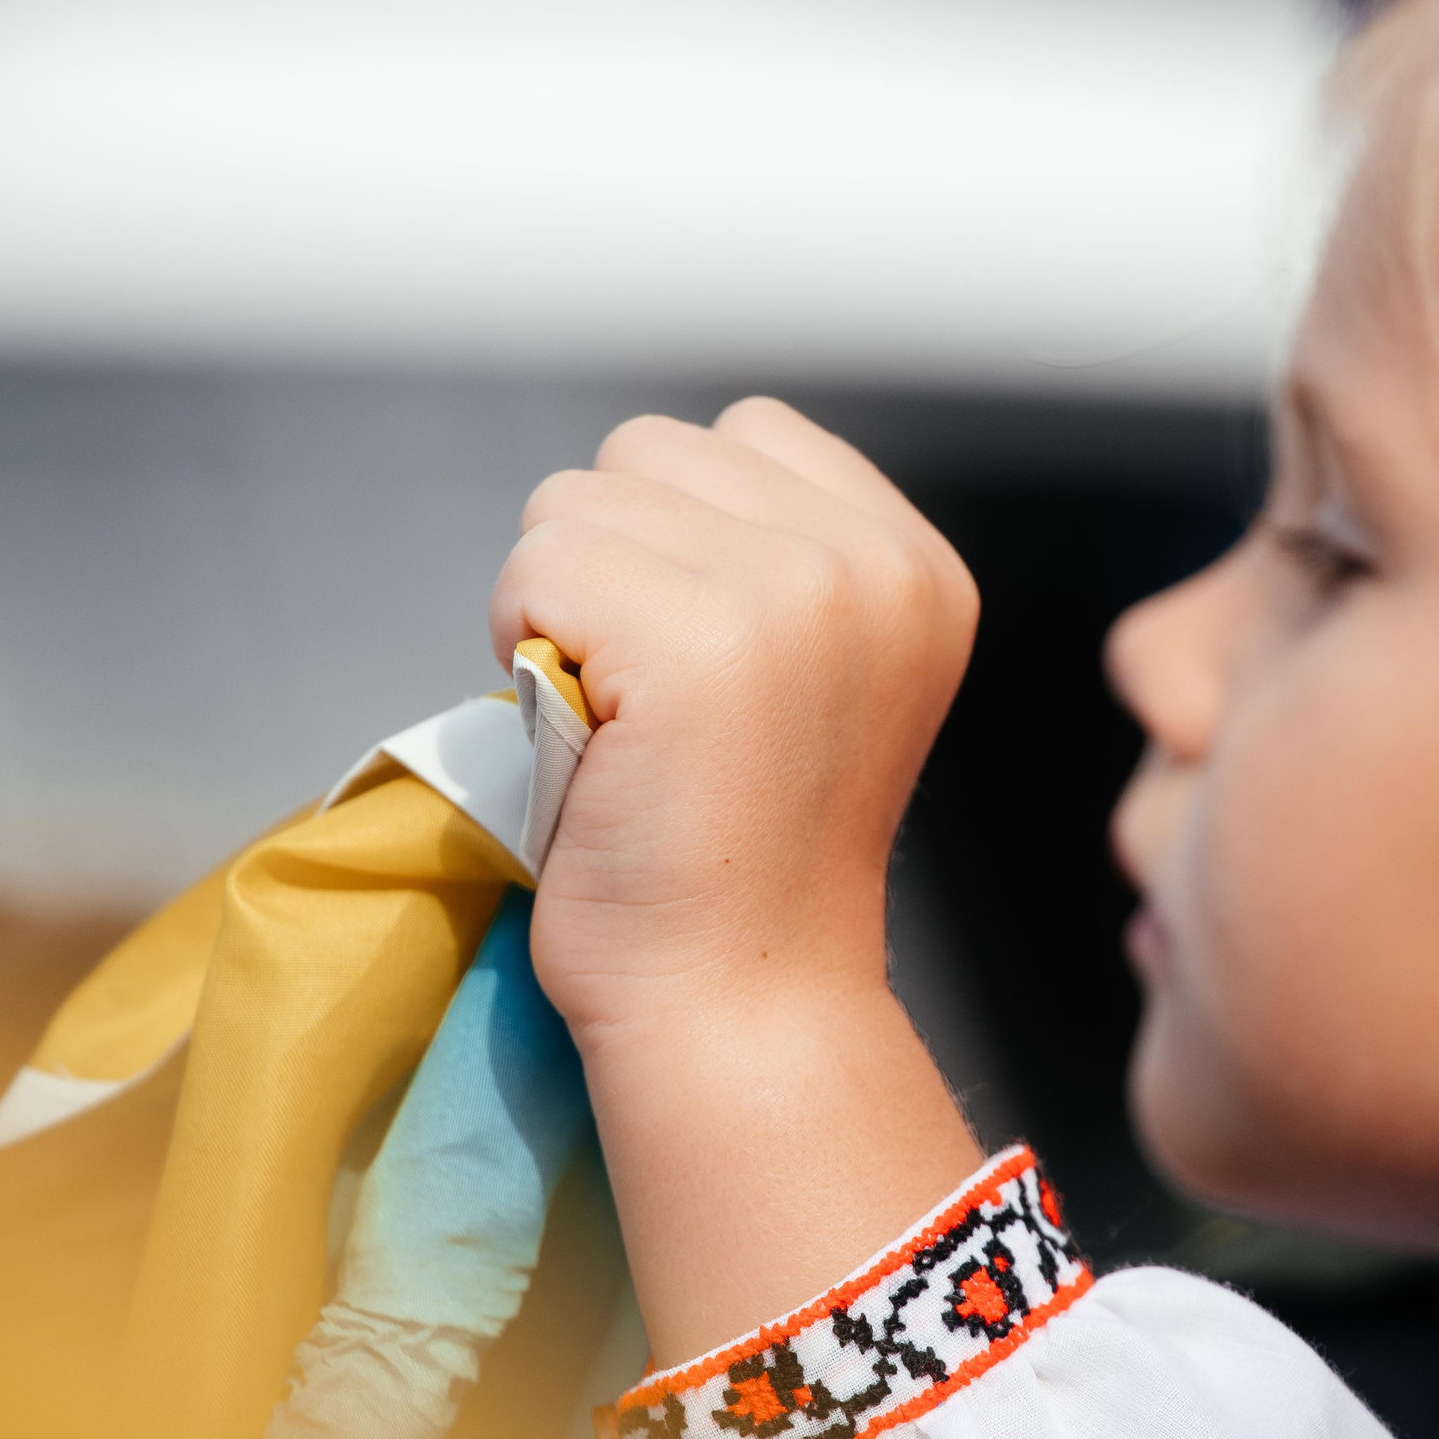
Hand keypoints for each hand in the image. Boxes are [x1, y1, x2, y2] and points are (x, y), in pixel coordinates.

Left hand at [488, 398, 984, 1362]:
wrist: (738, 1002)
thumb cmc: (739, 856)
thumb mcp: (808, 672)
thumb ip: (766, 556)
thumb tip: (643, 482)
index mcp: (915, 565)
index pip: (739, 435)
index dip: (677, 538)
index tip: (699, 668)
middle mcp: (871, 562)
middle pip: (649, 453)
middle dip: (611, 562)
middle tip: (646, 703)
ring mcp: (791, 593)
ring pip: (576, 501)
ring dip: (559, 604)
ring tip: (618, 720)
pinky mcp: (694, 638)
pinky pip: (536, 567)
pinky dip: (523, 645)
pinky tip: (586, 736)